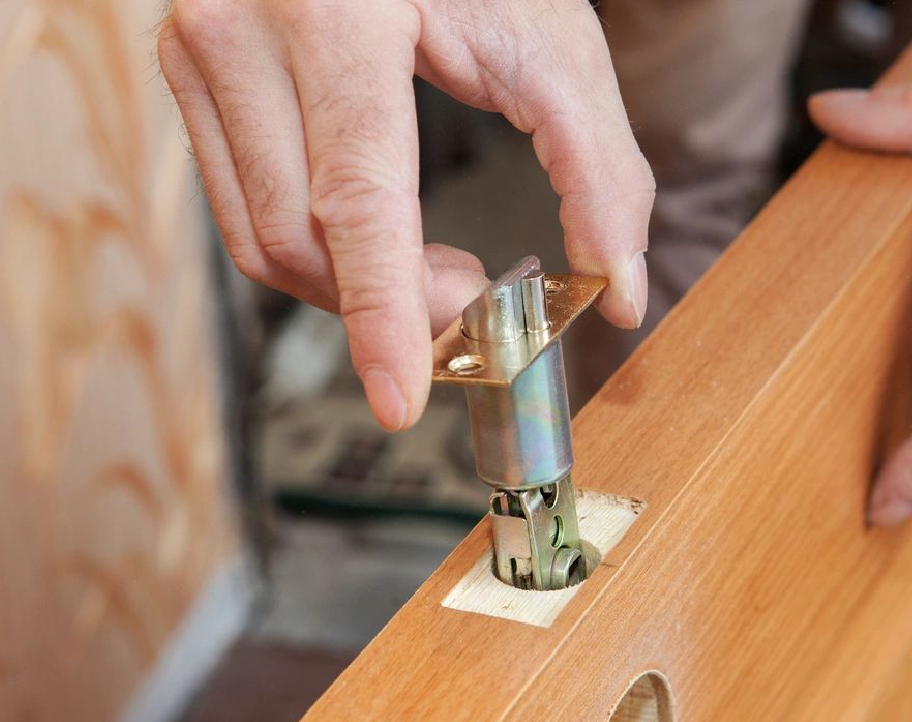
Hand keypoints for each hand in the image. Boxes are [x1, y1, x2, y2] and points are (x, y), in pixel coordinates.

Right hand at [158, 0, 653, 429]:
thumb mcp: (555, 46)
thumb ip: (601, 172)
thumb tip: (621, 293)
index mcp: (334, 14)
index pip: (354, 202)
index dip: (381, 315)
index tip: (400, 397)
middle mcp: (242, 30)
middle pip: (300, 240)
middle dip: (391, 308)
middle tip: (475, 304)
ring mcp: (200, 54)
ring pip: (262, 241)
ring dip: (354, 292)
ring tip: (441, 273)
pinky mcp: (194, 81)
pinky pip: (244, 211)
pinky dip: (321, 256)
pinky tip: (385, 244)